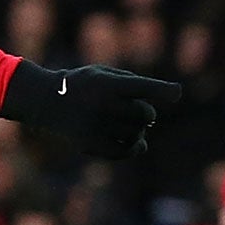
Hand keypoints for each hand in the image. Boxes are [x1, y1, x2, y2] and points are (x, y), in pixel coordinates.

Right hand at [0, 61, 182, 158]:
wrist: (47, 101)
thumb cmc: (84, 84)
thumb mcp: (104, 74)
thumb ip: (133, 84)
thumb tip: (164, 103)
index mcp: (107, 84)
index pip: (141, 87)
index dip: (161, 90)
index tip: (177, 93)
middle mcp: (103, 105)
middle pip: (145, 114)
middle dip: (146, 113)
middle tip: (137, 110)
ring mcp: (97, 126)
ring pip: (137, 133)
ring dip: (140, 130)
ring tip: (131, 124)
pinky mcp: (92, 143)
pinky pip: (125, 150)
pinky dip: (134, 147)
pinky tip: (137, 143)